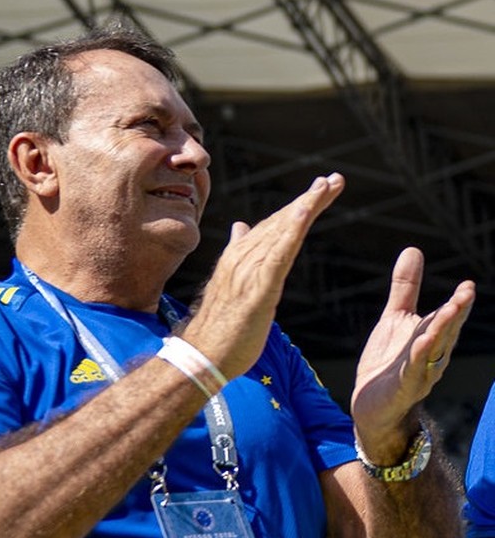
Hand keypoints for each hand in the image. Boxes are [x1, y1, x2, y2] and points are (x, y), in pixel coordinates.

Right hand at [183, 173, 344, 378]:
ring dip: (306, 206)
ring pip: (282, 231)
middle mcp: (242, 258)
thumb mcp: (229, 288)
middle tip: (335, 179)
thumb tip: (240, 227)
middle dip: (309, 199)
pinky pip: (279, 252)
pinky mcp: (259, 288)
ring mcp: (249, 271)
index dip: (296, 208)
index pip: (271, 226)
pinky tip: (308, 211)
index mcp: (237, 258)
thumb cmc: (217, 330)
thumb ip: (237, 256)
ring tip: (328, 186)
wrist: (201, 357)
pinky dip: (293, 228)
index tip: (320, 190)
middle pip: (281, 222)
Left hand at [351, 247, 474, 461]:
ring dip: (443, 331)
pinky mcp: (401, 387)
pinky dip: (418, 358)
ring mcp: (418, 372)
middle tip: (466, 293)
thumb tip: (413, 249)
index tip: (468, 285)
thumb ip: (406, 288)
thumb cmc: (388, 361)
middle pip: (447, 332)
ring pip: (434, 350)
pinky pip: (412, 371)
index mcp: (432, 336)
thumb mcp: (395, 319)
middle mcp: (431, 355)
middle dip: (457, 313)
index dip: (459, 303)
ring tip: (451, 311)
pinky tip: (422, 343)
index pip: (448, 318)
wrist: (373, 406)